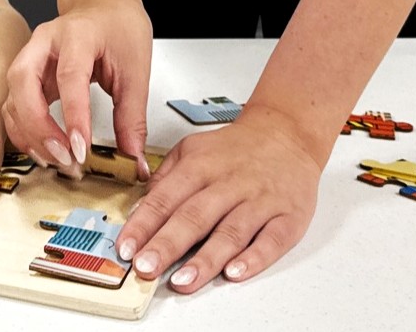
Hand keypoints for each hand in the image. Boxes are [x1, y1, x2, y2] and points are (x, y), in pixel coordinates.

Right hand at [1, 0, 152, 179]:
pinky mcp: (26, 77)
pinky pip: (13, 107)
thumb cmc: (118, 27)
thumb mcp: (135, 69)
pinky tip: (44, 151)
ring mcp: (30, 58)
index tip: (83, 149)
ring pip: (12, 98)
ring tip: (59, 160)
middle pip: (23, 82)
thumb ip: (132, 117)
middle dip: (39, 127)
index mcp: (77, 34)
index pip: (69, 75)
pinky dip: (23, 133)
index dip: (74, 115)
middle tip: (66, 157)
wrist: (102, 5)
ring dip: (30, 135)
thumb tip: (133, 160)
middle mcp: (44, 43)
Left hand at [117, 102, 321, 292]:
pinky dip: (254, 258)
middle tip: (146, 268)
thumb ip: (166, 178)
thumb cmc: (237, 149)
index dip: (144, 224)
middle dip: (167, 245)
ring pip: (230, 232)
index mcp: (201, 166)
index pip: (166, 198)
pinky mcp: (289, 217)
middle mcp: (229, 183)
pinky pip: (272, 240)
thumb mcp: (193, 149)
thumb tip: (140, 209)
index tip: (126, 247)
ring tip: (182, 281)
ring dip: (205, 259)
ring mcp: (260, 201)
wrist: (287, 134)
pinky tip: (235, 273)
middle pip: (194, 216)